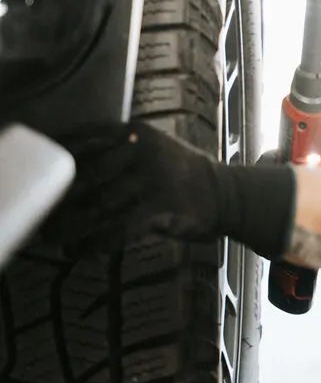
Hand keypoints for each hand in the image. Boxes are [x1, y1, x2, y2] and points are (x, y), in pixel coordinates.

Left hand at [46, 122, 296, 259]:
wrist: (227, 193)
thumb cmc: (178, 175)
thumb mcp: (150, 149)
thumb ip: (114, 154)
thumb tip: (64, 174)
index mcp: (135, 131)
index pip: (84, 140)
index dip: (55, 159)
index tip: (33, 172)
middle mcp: (142, 149)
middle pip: (86, 176)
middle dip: (59, 201)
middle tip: (40, 220)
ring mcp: (153, 176)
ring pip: (99, 205)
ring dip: (72, 227)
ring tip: (53, 240)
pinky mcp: (163, 205)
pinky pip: (119, 228)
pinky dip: (97, 242)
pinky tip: (82, 251)